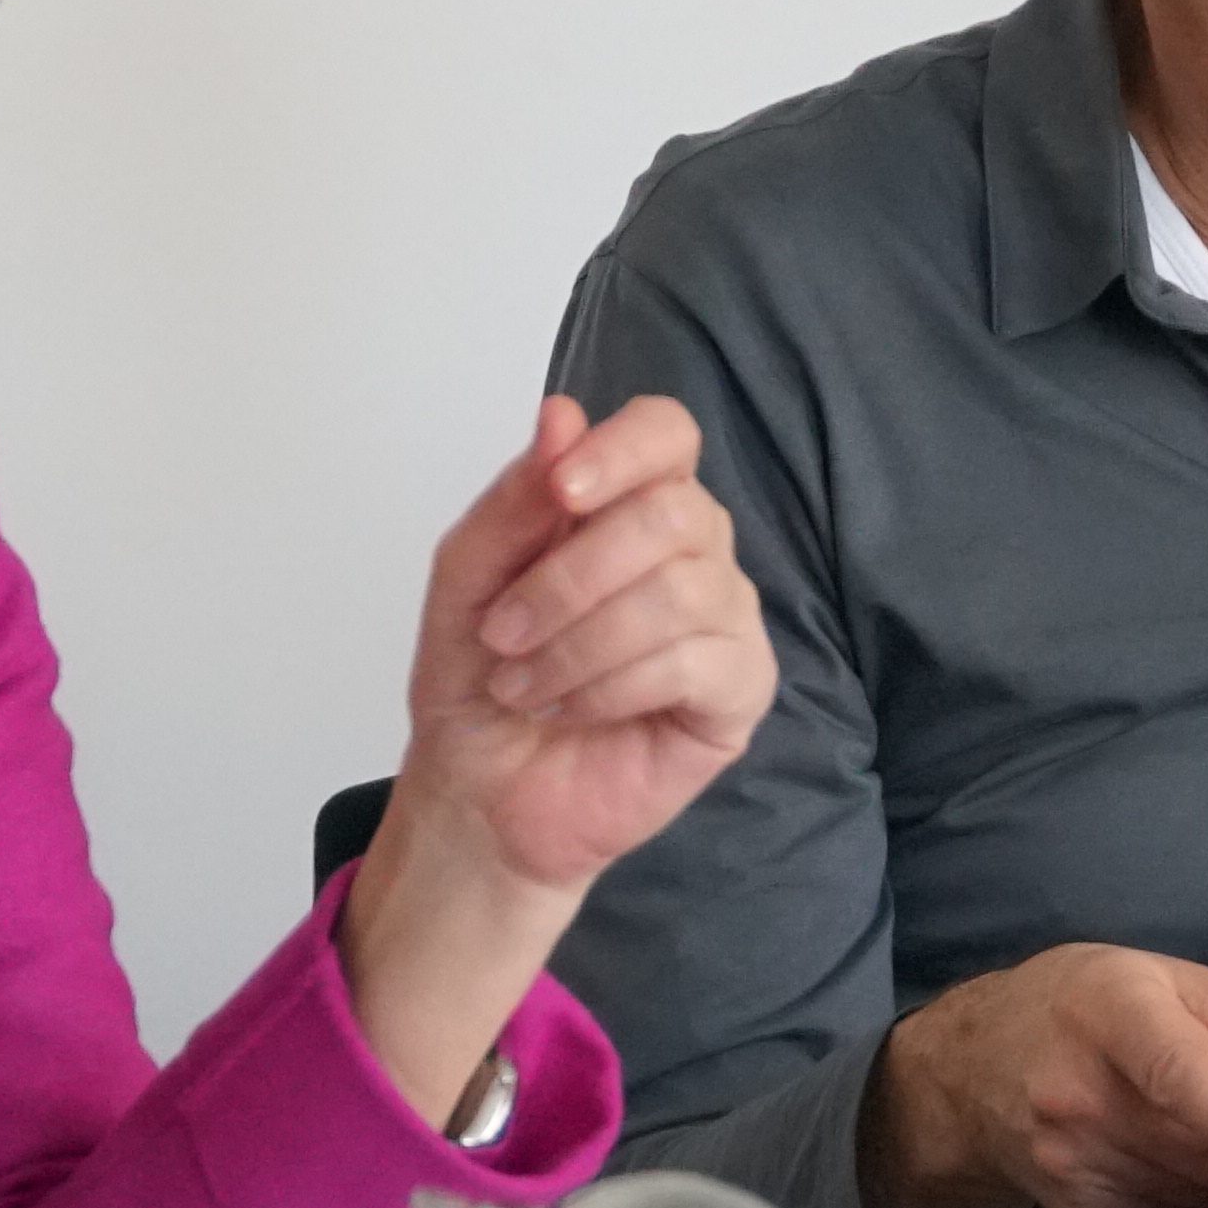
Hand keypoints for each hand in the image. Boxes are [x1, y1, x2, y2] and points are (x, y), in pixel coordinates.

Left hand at [395, 395, 773, 890]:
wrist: (480, 792)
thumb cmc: (478, 679)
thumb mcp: (467, 579)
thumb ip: (515, 500)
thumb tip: (562, 415)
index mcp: (629, 503)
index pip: (666, 433)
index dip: (622, 450)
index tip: (563, 491)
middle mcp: (693, 549)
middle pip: (673, 512)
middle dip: (571, 576)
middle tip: (504, 633)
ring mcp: (725, 619)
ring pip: (682, 591)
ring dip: (578, 642)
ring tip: (525, 686)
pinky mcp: (740, 691)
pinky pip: (695, 662)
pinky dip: (612, 686)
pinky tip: (572, 710)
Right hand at [859, 945, 1207, 1207]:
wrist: (973, 1070)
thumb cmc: (1088, 1007)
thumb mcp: (1176, 985)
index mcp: (1111, 1011)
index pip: (1181, 1075)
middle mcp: (1080, 1094)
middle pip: (1205, 1148)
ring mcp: (1073, 1166)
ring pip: (1202, 1194)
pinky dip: (1202, 1201)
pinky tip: (1177, 1162)